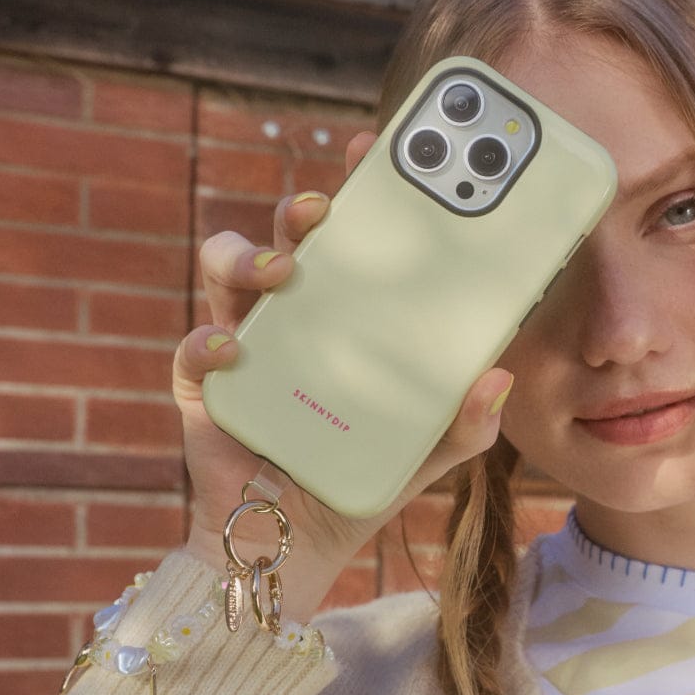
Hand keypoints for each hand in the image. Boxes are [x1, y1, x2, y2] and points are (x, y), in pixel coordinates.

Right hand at [172, 132, 514, 620]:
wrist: (294, 547)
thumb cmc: (361, 481)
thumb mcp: (429, 451)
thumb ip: (468, 422)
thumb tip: (500, 376)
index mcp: (345, 316)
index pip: (350, 238)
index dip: (356, 187)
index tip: (373, 148)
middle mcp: (293, 318)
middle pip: (287, 239)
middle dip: (301, 209)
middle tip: (323, 207)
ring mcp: (246, 347)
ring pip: (228, 271)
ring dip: (247, 256)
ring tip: (280, 272)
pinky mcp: (207, 390)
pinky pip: (195, 352)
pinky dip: (208, 343)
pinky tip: (234, 350)